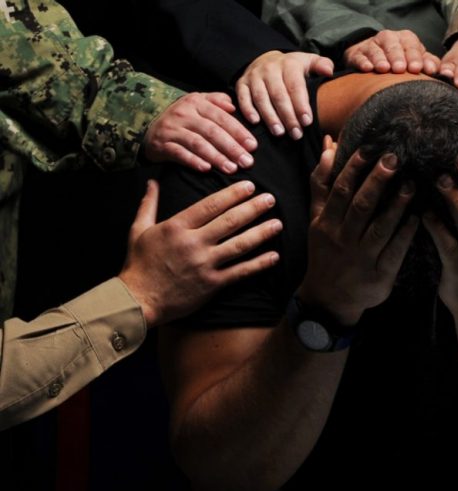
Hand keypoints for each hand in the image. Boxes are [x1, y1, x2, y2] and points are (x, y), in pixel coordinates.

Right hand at [119, 180, 282, 327]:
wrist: (138, 300)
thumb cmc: (138, 265)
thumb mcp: (138, 230)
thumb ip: (148, 204)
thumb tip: (152, 181)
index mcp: (177, 227)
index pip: (210, 205)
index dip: (233, 194)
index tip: (250, 186)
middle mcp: (193, 243)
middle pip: (230, 222)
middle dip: (253, 208)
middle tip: (271, 199)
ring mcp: (204, 264)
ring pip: (239, 245)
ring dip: (261, 233)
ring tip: (278, 223)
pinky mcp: (212, 284)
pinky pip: (240, 272)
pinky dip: (259, 264)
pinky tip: (274, 256)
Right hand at [143, 92, 256, 173]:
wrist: (148, 126)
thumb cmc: (182, 118)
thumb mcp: (198, 103)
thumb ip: (216, 101)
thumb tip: (233, 106)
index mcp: (196, 103)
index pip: (221, 117)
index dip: (238, 132)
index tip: (253, 146)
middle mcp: (184, 114)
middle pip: (212, 131)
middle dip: (231, 147)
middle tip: (247, 162)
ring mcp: (172, 129)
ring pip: (197, 143)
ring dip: (216, 157)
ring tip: (232, 168)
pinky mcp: (162, 144)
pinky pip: (179, 153)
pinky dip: (193, 161)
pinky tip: (207, 169)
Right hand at [236, 50, 333, 137]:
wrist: (266, 60)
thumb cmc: (292, 68)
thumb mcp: (308, 62)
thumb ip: (321, 65)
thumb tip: (329, 72)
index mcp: (288, 64)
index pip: (295, 86)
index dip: (301, 104)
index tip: (307, 122)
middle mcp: (269, 68)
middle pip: (279, 95)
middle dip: (288, 116)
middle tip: (296, 134)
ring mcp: (254, 76)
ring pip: (261, 98)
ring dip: (270, 116)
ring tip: (279, 132)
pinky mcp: (241, 83)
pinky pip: (242, 97)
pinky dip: (247, 109)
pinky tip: (256, 122)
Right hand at [298, 141, 418, 325]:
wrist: (327, 300)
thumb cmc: (325, 253)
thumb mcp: (316, 220)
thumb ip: (321, 185)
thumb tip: (328, 148)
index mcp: (327, 223)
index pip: (340, 191)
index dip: (354, 168)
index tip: (369, 149)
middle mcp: (344, 239)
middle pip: (361, 206)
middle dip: (377, 181)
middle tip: (395, 158)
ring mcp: (362, 258)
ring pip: (380, 228)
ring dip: (396, 205)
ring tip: (412, 185)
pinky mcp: (379, 275)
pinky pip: (394, 252)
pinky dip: (405, 235)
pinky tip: (418, 218)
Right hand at [343, 30, 439, 74]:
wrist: (372, 57)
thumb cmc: (401, 61)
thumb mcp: (416, 60)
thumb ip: (429, 63)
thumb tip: (435, 70)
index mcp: (406, 39)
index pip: (412, 46)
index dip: (414, 57)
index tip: (417, 69)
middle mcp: (389, 39)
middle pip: (394, 46)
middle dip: (397, 57)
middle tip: (400, 69)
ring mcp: (372, 46)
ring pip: (376, 50)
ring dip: (380, 59)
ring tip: (384, 69)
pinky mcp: (358, 54)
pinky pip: (360, 57)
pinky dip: (363, 62)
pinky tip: (367, 68)